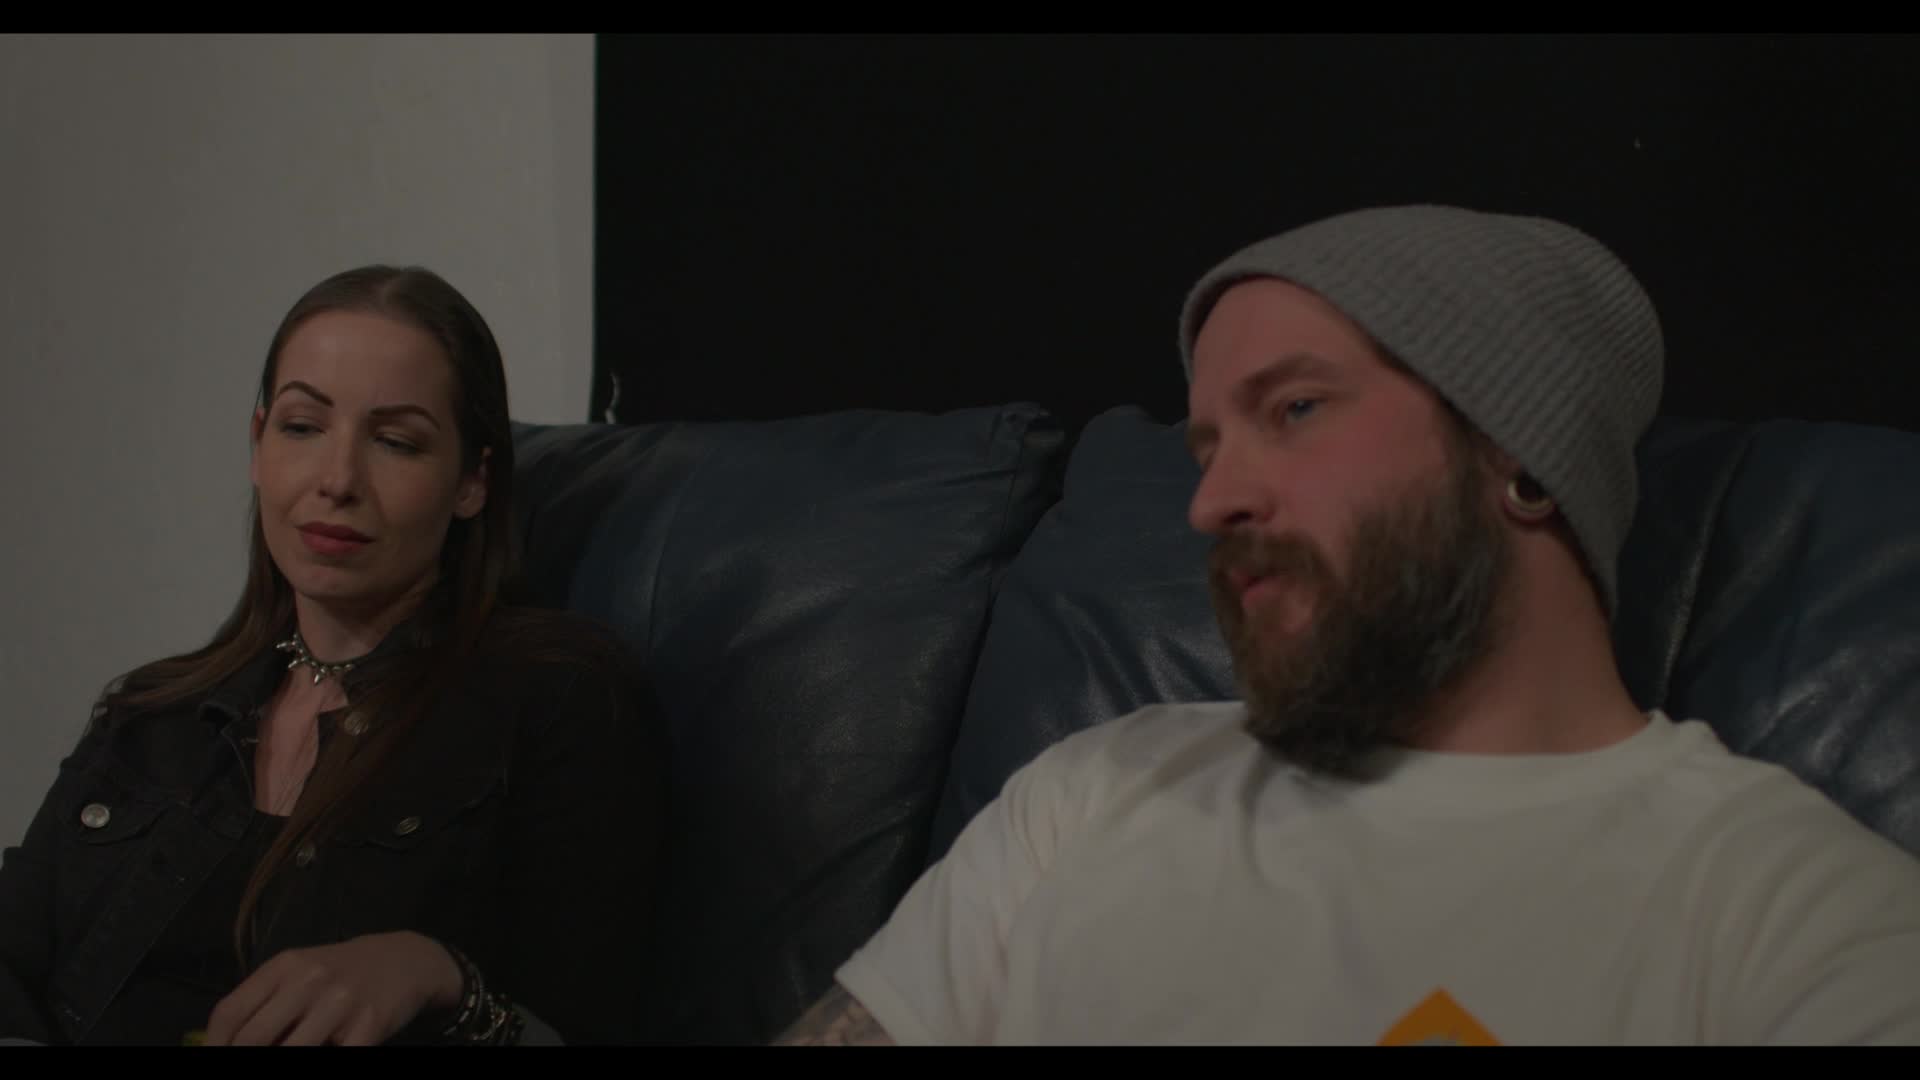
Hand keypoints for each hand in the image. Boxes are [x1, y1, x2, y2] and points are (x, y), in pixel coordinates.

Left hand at [203, 930, 464, 1045]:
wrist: (406, 960)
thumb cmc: (342, 971)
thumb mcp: (302, 972)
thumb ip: (268, 1001)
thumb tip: (228, 1043)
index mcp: (285, 965)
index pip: (230, 1011)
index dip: (212, 1045)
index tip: (213, 1058)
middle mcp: (310, 979)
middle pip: (253, 1038)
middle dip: (241, 1060)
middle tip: (238, 1070)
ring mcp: (340, 1003)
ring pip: (291, 1052)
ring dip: (282, 1060)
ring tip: (289, 1052)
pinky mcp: (369, 1024)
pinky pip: (336, 1057)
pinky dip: (323, 1060)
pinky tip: (326, 1051)